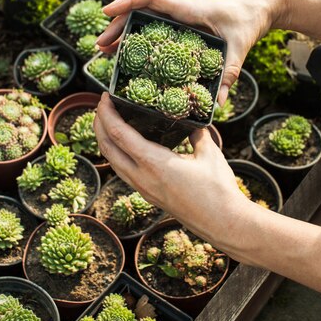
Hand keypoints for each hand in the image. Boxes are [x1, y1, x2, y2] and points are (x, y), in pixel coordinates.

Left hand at [94, 93, 253, 252]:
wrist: (222, 223)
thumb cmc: (217, 189)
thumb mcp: (209, 153)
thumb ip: (197, 133)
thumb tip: (192, 118)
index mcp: (154, 163)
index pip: (119, 134)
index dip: (107, 113)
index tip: (105, 97)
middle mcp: (142, 177)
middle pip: (107, 147)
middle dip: (99, 124)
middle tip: (103, 105)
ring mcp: (143, 188)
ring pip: (112, 161)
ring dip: (105, 140)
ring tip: (108, 121)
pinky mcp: (147, 194)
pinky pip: (122, 171)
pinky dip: (116, 154)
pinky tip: (125, 146)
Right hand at [97, 0, 275, 103]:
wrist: (261, 4)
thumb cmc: (249, 18)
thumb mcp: (239, 47)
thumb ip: (228, 74)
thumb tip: (217, 103)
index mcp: (189, 7)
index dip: (126, 2)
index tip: (106, 13)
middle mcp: (180, 8)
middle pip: (140, 10)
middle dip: (118, 25)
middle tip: (100, 47)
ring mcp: (180, 14)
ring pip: (145, 17)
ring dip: (126, 31)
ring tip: (108, 51)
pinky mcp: (183, 21)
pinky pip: (155, 24)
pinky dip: (141, 35)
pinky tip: (133, 52)